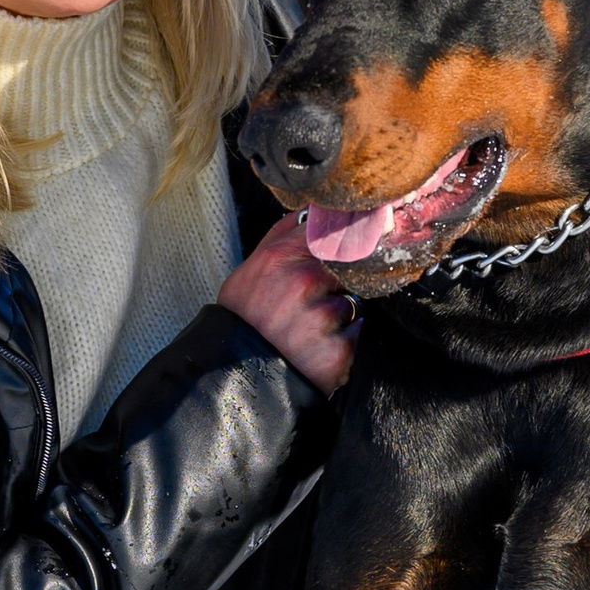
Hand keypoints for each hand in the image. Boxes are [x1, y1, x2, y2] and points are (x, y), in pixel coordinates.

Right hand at [218, 213, 359, 391]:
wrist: (233, 378)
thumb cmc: (242, 322)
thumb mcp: (250, 270)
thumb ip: (281, 236)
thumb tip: (307, 211)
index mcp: (281, 258)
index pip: (330, 232)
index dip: (336, 242)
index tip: (339, 248)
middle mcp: (304, 283)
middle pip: (345, 269)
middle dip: (332, 284)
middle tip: (306, 304)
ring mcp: (322, 317)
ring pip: (350, 302)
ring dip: (337, 315)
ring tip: (307, 330)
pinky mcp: (338, 349)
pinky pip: (355, 332)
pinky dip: (342, 340)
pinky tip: (315, 347)